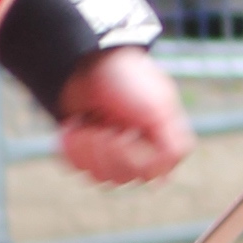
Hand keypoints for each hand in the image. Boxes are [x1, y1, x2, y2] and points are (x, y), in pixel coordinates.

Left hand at [54, 48, 191, 183]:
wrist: (85, 61)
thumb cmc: (126, 79)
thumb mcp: (156, 106)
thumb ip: (170, 143)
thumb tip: (165, 181)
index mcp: (162, 137)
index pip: (155, 171)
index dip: (137, 157)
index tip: (126, 131)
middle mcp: (141, 148)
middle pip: (126, 176)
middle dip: (107, 149)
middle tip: (103, 123)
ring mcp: (114, 152)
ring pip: (102, 176)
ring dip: (87, 147)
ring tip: (86, 121)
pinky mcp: (89, 152)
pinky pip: (80, 169)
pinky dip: (72, 148)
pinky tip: (74, 126)